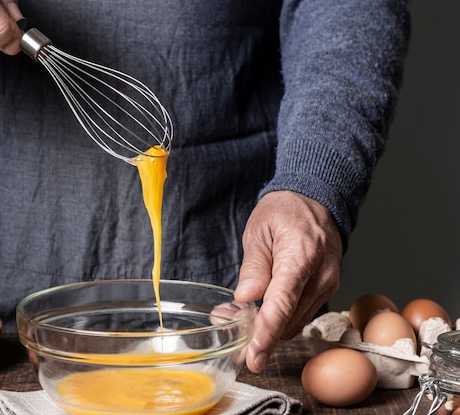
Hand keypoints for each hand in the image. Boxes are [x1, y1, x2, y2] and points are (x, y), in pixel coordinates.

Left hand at [234, 191, 341, 372]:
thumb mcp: (259, 231)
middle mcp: (320, 276)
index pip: (283, 303)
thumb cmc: (285, 211)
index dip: (267, 333)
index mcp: (301, 257)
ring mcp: (326, 285)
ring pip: (294, 322)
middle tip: (229, 328)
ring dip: (268, 326)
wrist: (316, 200)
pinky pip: (300, 313)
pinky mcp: (325, 290)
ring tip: (237, 313)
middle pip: (288, 320)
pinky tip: (259, 308)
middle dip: (259, 333)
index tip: (254, 356)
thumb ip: (254, 266)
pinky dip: (279, 317)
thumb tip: (246, 297)